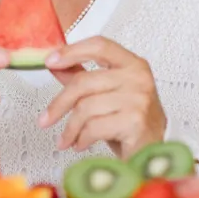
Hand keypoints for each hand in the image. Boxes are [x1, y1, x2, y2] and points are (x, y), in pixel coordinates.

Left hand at [39, 36, 165, 158]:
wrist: (153, 151)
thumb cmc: (129, 121)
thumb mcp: (106, 94)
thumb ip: (82, 76)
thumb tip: (54, 64)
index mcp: (132, 63)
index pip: (99, 45)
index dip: (71, 51)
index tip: (49, 61)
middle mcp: (138, 77)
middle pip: (84, 82)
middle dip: (59, 104)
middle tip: (45, 119)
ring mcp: (138, 99)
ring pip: (86, 107)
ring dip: (70, 128)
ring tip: (66, 139)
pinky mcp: (135, 122)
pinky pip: (94, 127)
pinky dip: (82, 139)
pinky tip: (81, 144)